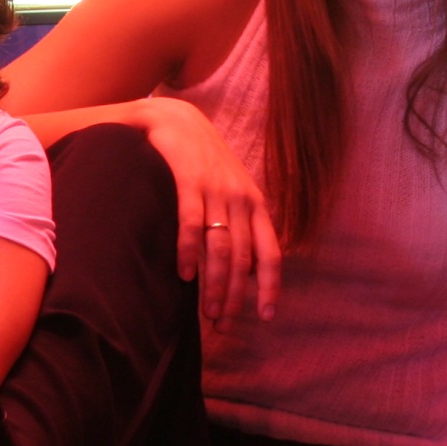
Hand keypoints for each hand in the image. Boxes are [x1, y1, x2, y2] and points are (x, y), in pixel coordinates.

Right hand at [137, 97, 281, 324]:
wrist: (176, 119)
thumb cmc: (203, 162)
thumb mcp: (232, 191)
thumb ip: (243, 226)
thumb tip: (250, 270)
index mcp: (255, 204)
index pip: (270, 253)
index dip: (270, 286)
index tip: (266, 316)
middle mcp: (240, 199)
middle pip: (243, 258)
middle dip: (235, 296)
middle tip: (223, 326)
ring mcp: (215, 190)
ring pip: (220, 247)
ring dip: (214, 284)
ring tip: (207, 312)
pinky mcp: (188, 180)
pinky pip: (191, 223)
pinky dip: (188, 251)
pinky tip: (184, 276)